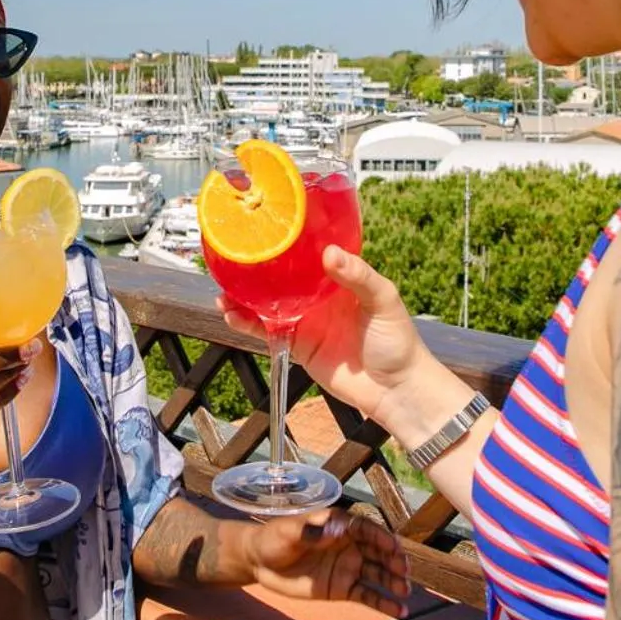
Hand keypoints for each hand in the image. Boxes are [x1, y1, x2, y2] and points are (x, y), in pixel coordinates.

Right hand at [219, 247, 433, 429]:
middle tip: (233, 258)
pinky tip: (232, 316)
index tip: (267, 229)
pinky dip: (248, 324)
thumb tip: (329, 253)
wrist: (395, 390)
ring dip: (244, 296)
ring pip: (267, 304)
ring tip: (223, 289)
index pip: (309, 254)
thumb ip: (358, 276)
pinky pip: (267, 332)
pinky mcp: (297, 345)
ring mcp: (306, 320)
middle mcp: (318, 296)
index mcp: (339, 278)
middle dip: (257, 269)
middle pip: (281, 278)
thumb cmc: (398, 341)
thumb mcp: (383, 301)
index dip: (289, 243)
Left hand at [248, 510, 410, 617]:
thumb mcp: (288, 532)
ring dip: (393, 582)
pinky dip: (384, 603)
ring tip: (405, 592)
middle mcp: (350, 545)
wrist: (259, 562)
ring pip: (378, 574)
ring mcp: (349, 567)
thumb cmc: (274, 539)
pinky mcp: (344, 588)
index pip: (367, 529)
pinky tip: (399, 611)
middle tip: (403, 573)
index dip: (382, 538)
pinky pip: (368, 596)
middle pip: (378, 552)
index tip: (394, 548)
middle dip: (393, 561)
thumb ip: (311, 532)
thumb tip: (335, 530)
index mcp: (339, 526)